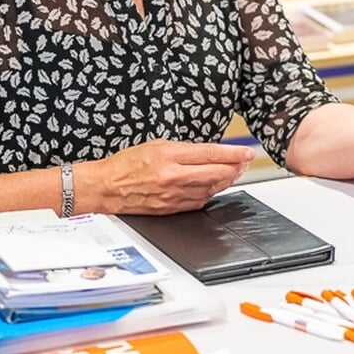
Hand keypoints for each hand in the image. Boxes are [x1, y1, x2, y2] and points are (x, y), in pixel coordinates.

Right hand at [82, 139, 254, 214]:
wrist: (105, 187)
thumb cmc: (127, 164)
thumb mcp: (156, 145)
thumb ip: (184, 150)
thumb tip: (209, 154)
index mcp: (169, 156)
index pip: (211, 154)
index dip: (234, 154)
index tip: (247, 152)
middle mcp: (173, 177)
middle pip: (216, 173)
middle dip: (236, 168)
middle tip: (245, 162)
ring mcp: (173, 195)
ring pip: (211, 188)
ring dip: (226, 180)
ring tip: (234, 172)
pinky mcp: (172, 208)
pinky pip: (199, 201)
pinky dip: (210, 192)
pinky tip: (215, 186)